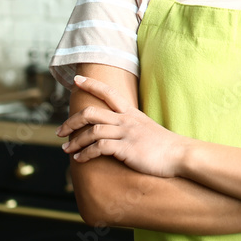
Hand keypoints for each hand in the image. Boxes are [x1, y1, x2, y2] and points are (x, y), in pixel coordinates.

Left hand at [58, 74, 186, 177]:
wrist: (180, 154)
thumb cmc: (164, 144)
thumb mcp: (146, 127)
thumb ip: (131, 125)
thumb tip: (116, 129)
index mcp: (131, 112)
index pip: (108, 92)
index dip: (91, 84)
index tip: (76, 80)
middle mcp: (126, 120)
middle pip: (91, 112)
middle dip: (71, 121)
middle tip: (59, 131)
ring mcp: (126, 133)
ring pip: (92, 131)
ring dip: (75, 141)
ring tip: (66, 150)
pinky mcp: (127, 149)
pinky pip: (100, 148)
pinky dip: (86, 154)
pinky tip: (80, 160)